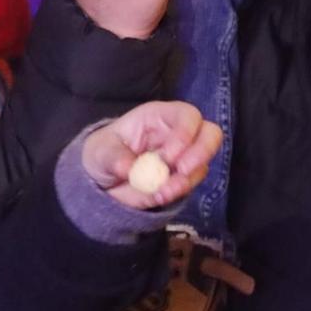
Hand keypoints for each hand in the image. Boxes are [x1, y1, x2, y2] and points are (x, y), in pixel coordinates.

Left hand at [82, 100, 222, 210]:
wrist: (102, 179)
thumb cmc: (103, 152)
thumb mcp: (100, 150)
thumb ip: (114, 157)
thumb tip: (129, 168)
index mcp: (159, 116)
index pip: (187, 115)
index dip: (185, 133)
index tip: (169, 157)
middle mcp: (178, 134)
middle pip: (210, 134)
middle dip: (201, 152)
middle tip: (183, 170)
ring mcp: (183, 157)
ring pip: (203, 163)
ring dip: (187, 180)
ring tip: (162, 191)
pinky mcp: (182, 179)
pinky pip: (191, 185)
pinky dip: (179, 192)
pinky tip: (160, 195)